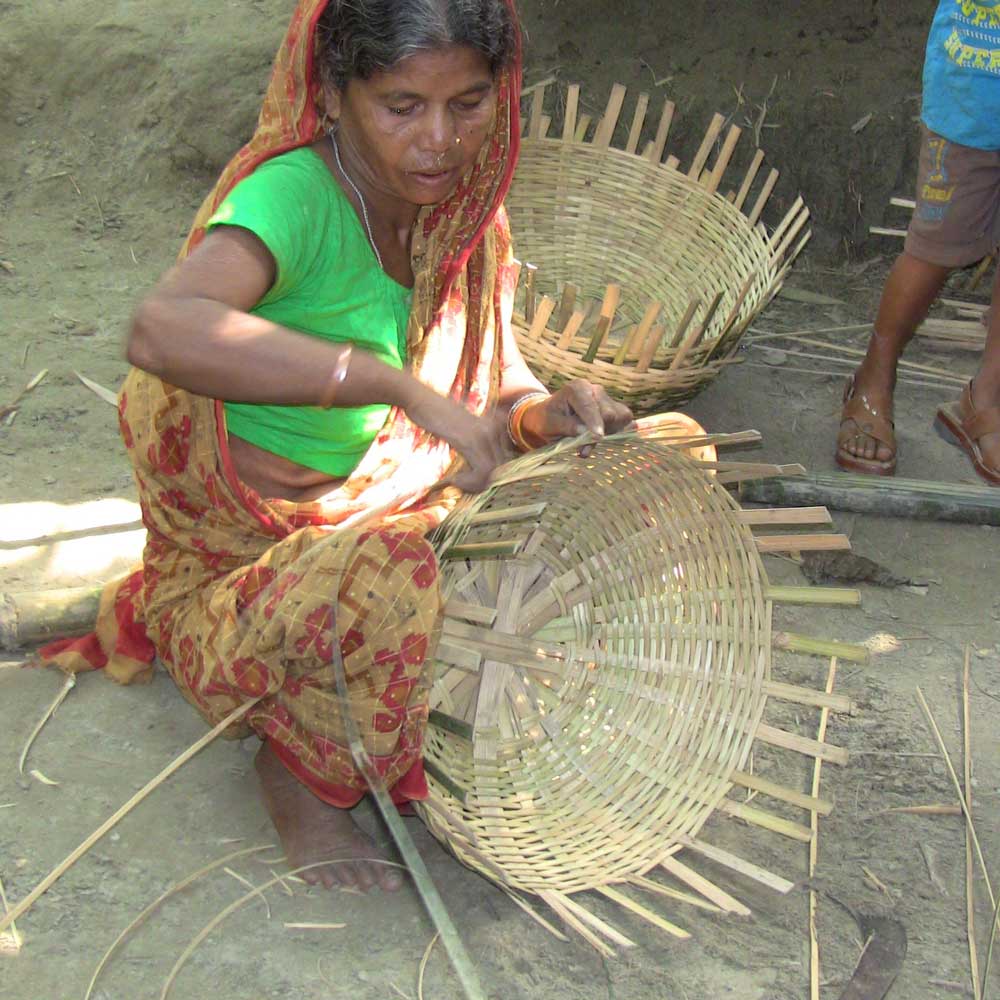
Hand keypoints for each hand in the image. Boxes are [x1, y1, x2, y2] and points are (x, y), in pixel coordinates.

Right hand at [401, 382, 506, 492]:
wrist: (420, 399)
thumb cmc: (437, 414)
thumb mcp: (464, 427)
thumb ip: (478, 444)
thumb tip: (485, 472)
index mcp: (496, 424)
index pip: (506, 460)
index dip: (491, 477)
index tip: (471, 480)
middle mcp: (495, 428)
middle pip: (501, 468)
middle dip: (482, 483)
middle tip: (462, 484)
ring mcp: (484, 433)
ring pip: (493, 473)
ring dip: (475, 485)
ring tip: (458, 483)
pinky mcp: (469, 440)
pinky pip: (482, 471)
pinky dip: (469, 482)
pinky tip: (454, 480)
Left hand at [519, 380, 633, 446]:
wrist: (549, 417)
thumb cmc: (546, 419)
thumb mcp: (549, 424)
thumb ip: (567, 426)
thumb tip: (585, 431)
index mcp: (577, 388)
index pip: (590, 406)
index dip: (595, 422)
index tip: (598, 437)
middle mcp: (595, 390)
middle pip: (609, 412)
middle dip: (600, 432)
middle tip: (583, 449)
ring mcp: (606, 399)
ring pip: (621, 416)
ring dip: (610, 432)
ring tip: (590, 442)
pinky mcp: (613, 408)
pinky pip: (625, 420)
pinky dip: (617, 431)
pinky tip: (603, 437)